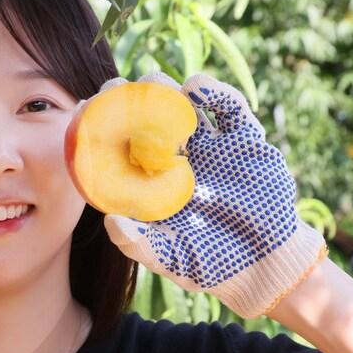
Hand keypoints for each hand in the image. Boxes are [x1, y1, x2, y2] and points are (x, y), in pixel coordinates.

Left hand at [101, 72, 326, 318]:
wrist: (269, 264)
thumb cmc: (213, 264)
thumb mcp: (172, 260)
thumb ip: (140, 246)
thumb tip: (110, 221)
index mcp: (149, 180)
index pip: (117, 145)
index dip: (99, 126)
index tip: (83, 111)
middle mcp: (174, 156)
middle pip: (144, 115)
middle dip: (127, 97)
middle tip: (115, 90)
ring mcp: (208, 144)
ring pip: (181, 103)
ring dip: (165, 89)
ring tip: (155, 88)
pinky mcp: (243, 138)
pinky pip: (228, 107)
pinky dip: (214, 93)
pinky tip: (196, 88)